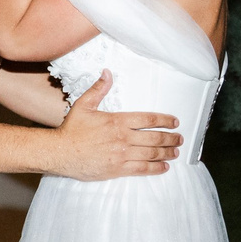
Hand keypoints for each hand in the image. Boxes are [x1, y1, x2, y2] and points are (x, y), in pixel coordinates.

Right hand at [49, 72, 180, 179]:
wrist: (60, 152)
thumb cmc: (72, 129)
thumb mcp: (84, 105)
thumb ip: (98, 89)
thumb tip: (107, 72)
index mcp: (118, 121)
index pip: (148, 119)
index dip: (164, 120)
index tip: (175, 122)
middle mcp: (123, 138)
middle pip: (154, 138)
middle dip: (170, 138)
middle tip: (180, 138)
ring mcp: (122, 155)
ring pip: (151, 154)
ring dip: (167, 153)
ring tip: (176, 152)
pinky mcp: (118, 169)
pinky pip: (142, 169)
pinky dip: (155, 168)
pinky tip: (164, 167)